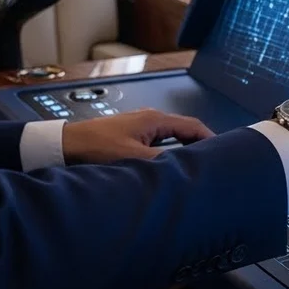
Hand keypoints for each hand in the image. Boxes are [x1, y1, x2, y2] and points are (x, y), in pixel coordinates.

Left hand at [61, 109, 213, 163]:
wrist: (63, 146)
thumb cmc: (95, 148)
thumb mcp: (134, 158)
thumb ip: (164, 161)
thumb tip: (188, 169)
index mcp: (155, 119)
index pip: (194, 127)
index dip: (212, 139)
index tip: (225, 154)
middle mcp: (150, 119)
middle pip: (185, 130)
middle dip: (201, 145)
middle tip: (214, 163)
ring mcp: (140, 126)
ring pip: (172, 136)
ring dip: (185, 149)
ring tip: (195, 167)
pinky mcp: (130, 136)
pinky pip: (160, 142)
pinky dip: (171, 152)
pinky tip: (170, 166)